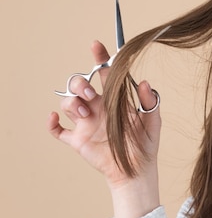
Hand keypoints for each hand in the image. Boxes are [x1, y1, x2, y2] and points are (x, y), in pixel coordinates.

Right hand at [47, 40, 160, 217]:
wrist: (136, 172)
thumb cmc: (145, 146)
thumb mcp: (152, 122)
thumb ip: (150, 102)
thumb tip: (144, 82)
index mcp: (115, 101)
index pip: (105, 75)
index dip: (100, 59)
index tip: (96, 45)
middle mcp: (98, 108)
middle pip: (79, 85)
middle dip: (80, 84)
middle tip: (91, 94)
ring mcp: (86, 123)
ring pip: (68, 103)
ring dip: (71, 103)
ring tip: (85, 113)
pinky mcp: (78, 140)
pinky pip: (58, 131)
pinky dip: (52, 124)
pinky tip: (55, 119)